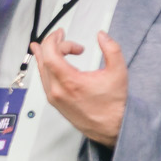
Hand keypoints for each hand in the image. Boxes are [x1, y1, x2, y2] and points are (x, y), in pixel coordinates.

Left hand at [35, 28, 127, 148]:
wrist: (111, 127)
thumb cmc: (114, 103)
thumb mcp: (119, 72)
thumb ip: (112, 49)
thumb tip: (101, 35)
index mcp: (70, 82)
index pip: (50, 55)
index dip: (53, 40)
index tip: (61, 33)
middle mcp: (57, 91)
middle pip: (44, 60)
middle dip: (52, 45)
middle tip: (62, 37)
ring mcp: (54, 98)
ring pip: (41, 71)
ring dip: (45, 55)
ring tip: (44, 45)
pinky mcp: (54, 103)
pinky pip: (44, 80)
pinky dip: (45, 68)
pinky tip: (46, 62)